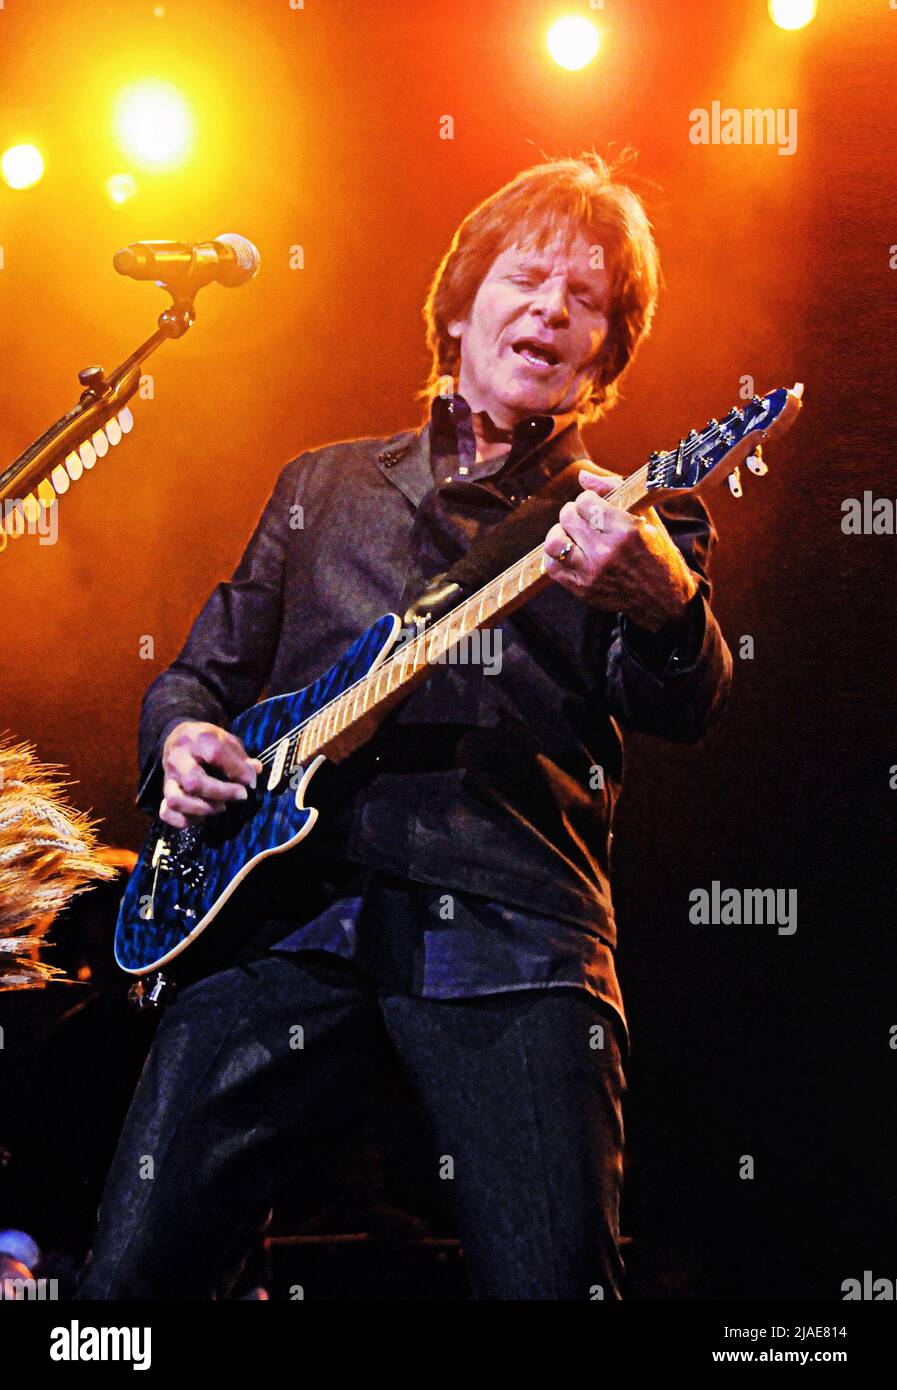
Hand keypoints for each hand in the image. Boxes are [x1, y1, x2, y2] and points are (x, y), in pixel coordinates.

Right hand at [159, 721, 262, 827]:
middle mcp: (179, 758)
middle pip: (194, 781)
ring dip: (201, 809)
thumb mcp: (226, 739)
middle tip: (241, 796)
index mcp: (197, 739)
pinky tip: (201, 817)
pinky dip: (184, 820)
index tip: (250, 781)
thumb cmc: (207, 741)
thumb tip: (255, 771)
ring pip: (176, 799)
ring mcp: (169, 777)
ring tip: (221, 807)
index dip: (236, 769)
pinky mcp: (164, 791)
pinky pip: (166, 812)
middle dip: (221, 793)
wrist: (178, 736)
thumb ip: (240, 757)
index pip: (214, 754)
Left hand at [542, 468, 698, 631]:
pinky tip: (570, 552)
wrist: (663, 599)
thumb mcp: (646, 518)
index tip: (595, 506)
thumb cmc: (657, 554)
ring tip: (571, 533)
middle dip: (573, 512)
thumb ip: (614, 491)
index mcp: (627, 532)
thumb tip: (582, 476)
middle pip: (568, 517)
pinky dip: (556, 555)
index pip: (585, 501)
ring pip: (554, 541)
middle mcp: (608, 552)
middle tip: (583, 518)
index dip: (588, 500)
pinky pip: (552, 565)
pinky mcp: (582, 589)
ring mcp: (593, 573)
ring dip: (560, 532)